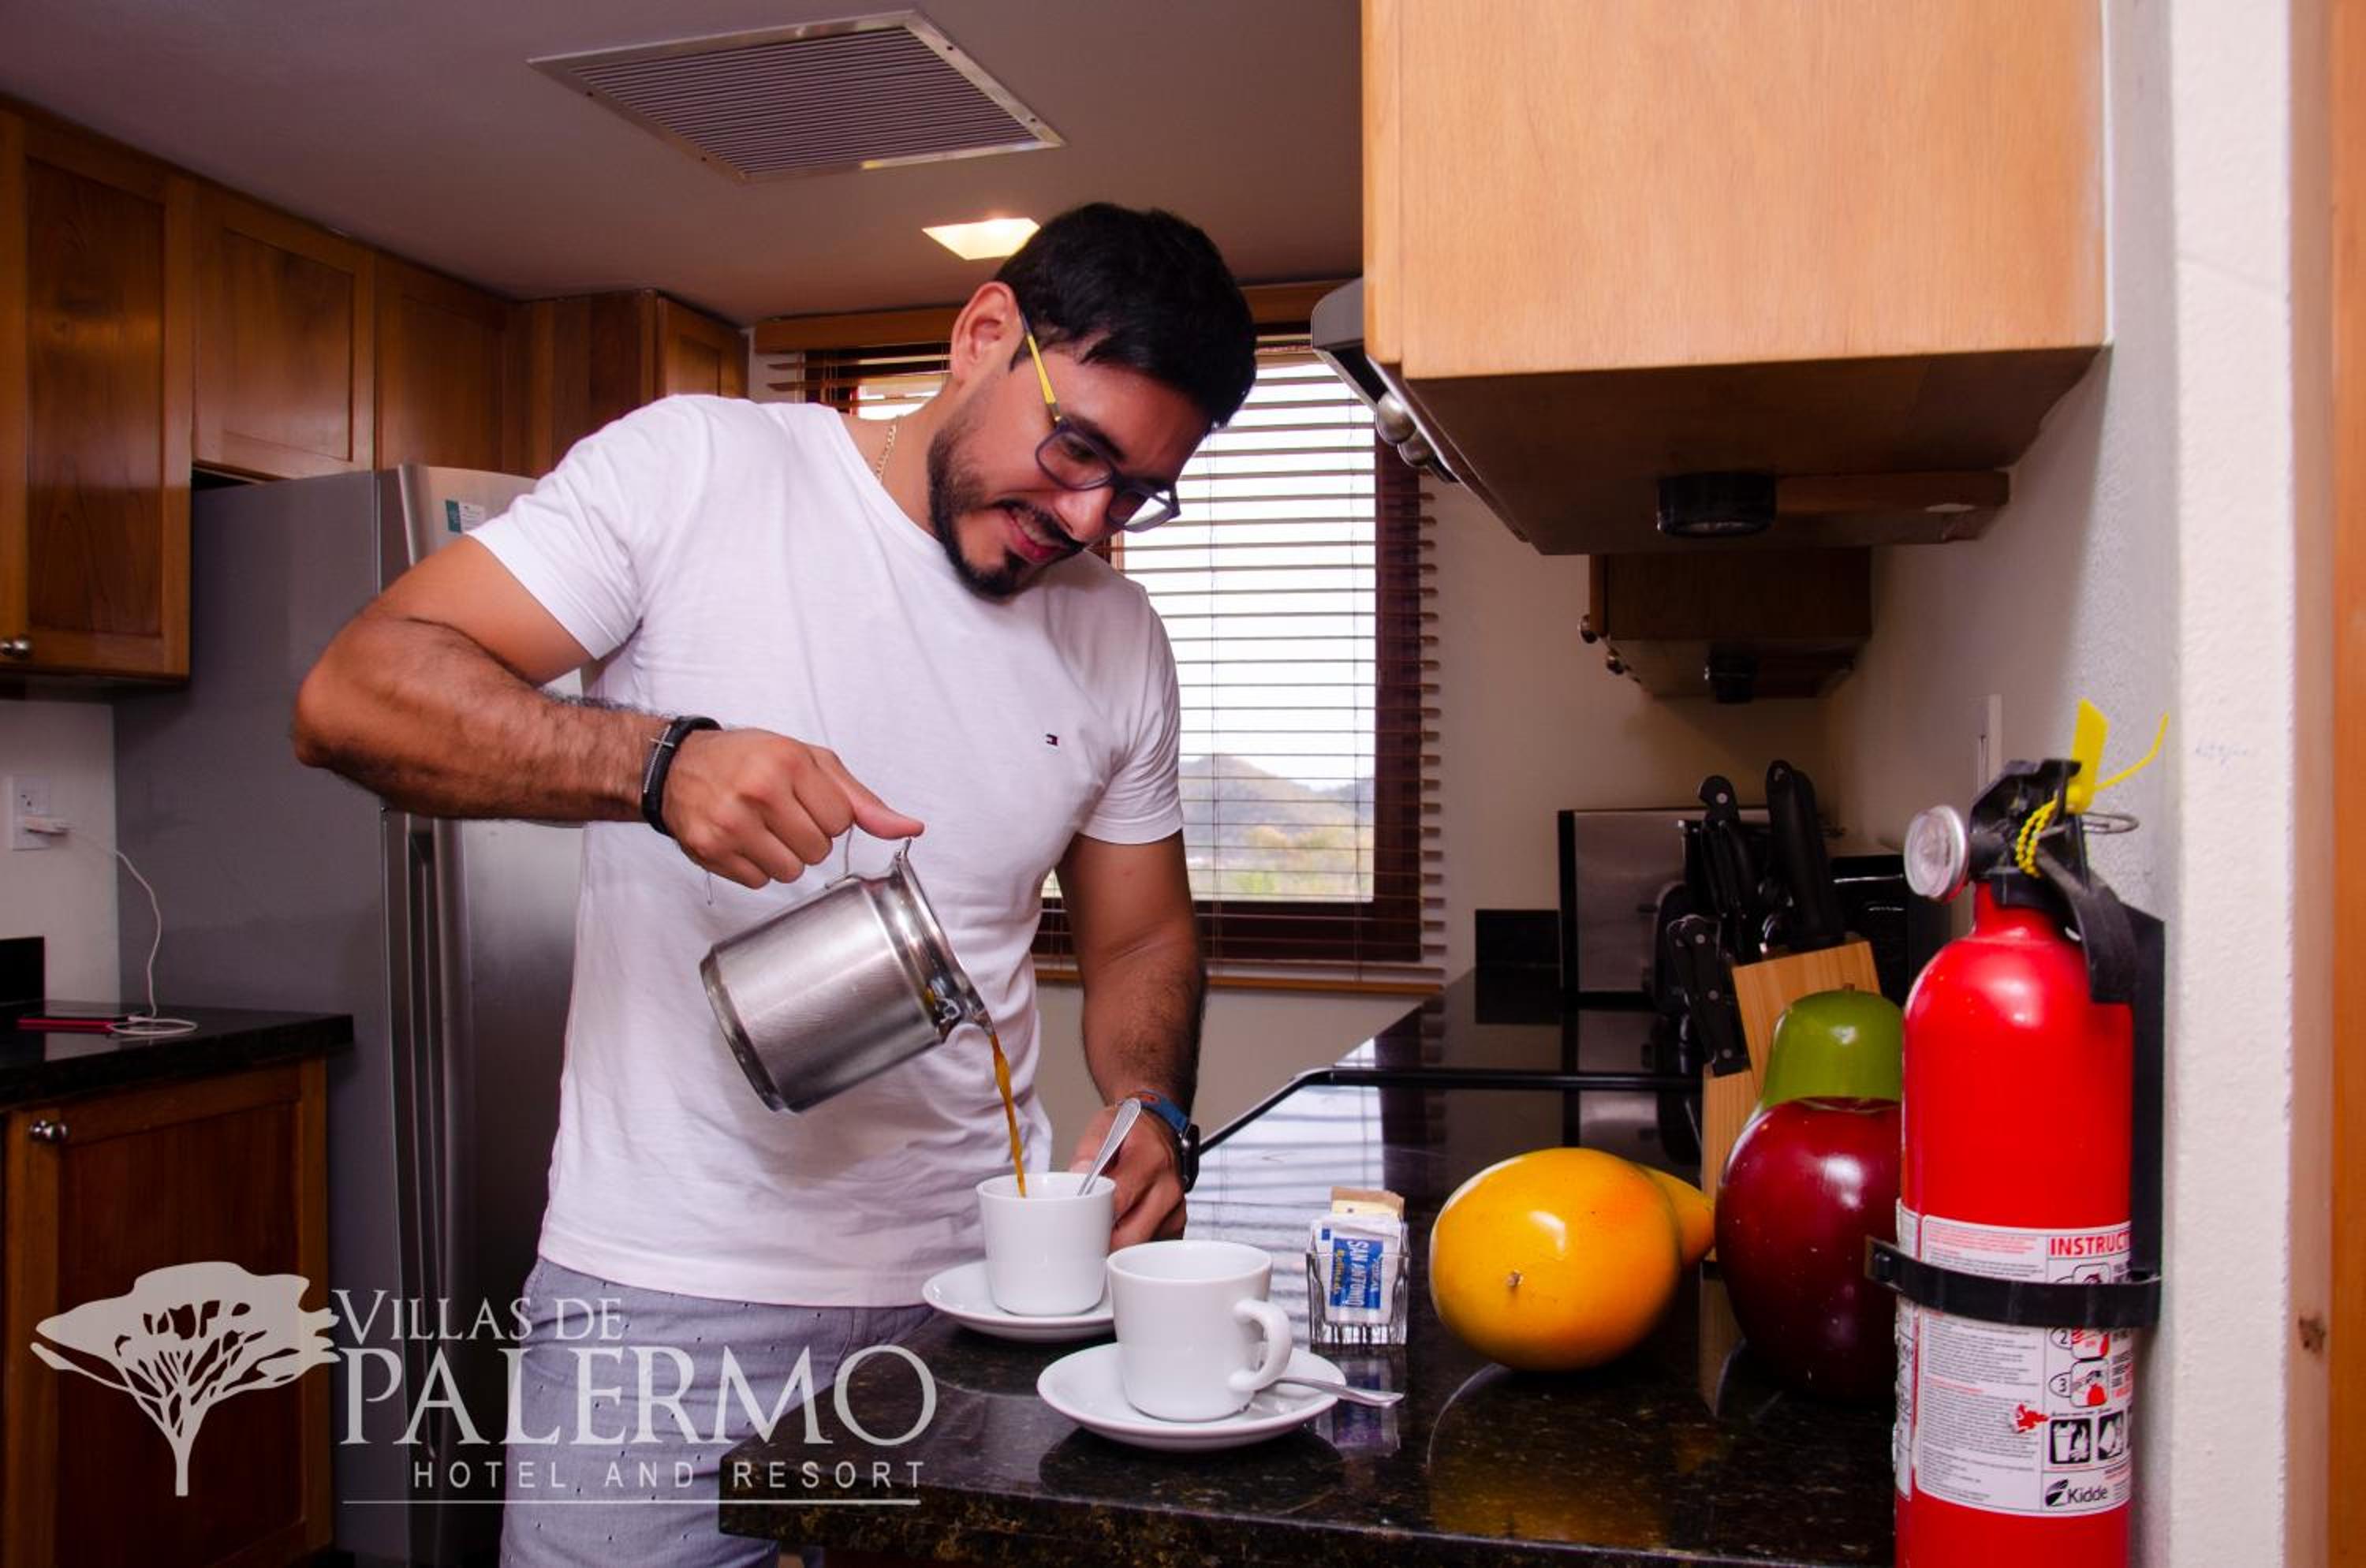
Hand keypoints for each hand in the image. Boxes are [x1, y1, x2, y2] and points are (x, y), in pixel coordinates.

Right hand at [660, 728, 923, 887]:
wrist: (680, 767)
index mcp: (788, 763)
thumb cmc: (750, 760)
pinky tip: (742, 840)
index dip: (828, 816)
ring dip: (783, 857)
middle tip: (781, 814)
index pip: (841, 821)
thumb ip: (862, 800)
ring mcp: (730, 824)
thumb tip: (909, 829)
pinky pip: (758, 882)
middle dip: (807, 838)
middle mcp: (758, 792)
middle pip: (818, 851)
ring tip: (762, 828)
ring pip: (791, 872)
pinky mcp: (709, 850)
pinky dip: (755, 867)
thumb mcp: (810, 763)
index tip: (806, 800)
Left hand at [1070, 1100, 1186, 1246]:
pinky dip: (1131, 1244)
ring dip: (1117, 1244)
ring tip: (1105, 1223)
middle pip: (1130, 1236)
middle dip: (1102, 1240)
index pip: (1119, 1201)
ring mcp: (1176, 1210)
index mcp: (1151, 1159)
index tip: (1076, 1223)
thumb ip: (1088, 1151)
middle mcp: (1169, 1187)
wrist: (1159, 1132)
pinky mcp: (1177, 1225)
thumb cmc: (1132, 1132)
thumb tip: (1078, 1176)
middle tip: (1084, 1233)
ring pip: (1138, 1247)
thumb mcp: (1105, 1126)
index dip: (1093, 1218)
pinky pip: (1148, 1246)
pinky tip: (1122, 1226)